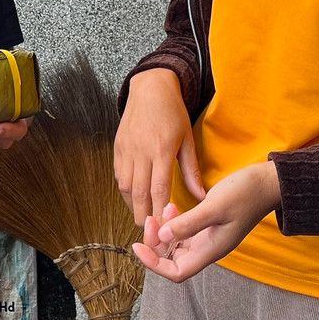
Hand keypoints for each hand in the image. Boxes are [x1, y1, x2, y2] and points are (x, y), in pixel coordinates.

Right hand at [114, 68, 204, 224]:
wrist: (150, 87)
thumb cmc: (173, 112)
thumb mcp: (187, 138)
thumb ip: (191, 169)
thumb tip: (201, 196)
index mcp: (162, 149)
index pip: (158, 189)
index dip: (159, 211)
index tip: (164, 228)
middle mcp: (141, 151)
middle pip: (138, 192)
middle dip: (143, 215)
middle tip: (151, 232)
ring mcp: (126, 149)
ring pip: (125, 186)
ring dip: (132, 205)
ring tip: (141, 217)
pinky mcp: (117, 146)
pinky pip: (118, 174)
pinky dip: (125, 190)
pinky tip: (133, 197)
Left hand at [131, 162, 280, 282]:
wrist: (268, 183)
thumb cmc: (246, 194)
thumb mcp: (215, 207)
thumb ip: (189, 224)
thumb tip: (162, 238)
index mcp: (211, 251)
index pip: (177, 273)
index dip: (154, 264)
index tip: (138, 246)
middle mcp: (208, 249)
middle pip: (173, 260)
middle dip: (156, 243)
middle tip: (150, 219)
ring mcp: (209, 238)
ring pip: (176, 245)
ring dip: (164, 230)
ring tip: (165, 208)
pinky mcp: (209, 226)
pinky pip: (184, 232)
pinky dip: (174, 222)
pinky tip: (173, 207)